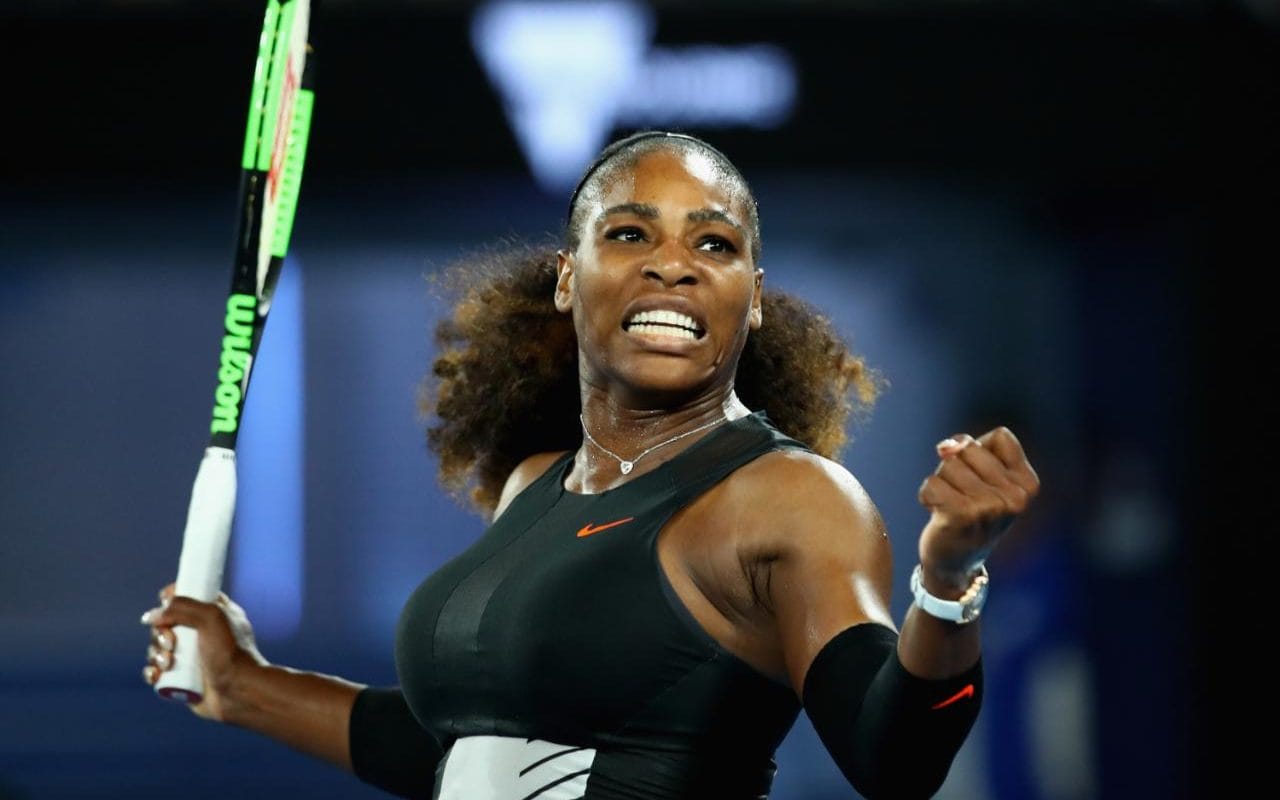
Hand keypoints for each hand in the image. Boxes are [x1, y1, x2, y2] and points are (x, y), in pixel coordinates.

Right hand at [141, 583, 267, 721]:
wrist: (238, 691)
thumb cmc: (231, 653)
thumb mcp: (211, 617)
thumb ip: (182, 607)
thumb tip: (152, 615)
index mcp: (214, 614)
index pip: (188, 596)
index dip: (172, 598)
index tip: (164, 602)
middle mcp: (202, 634)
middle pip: (166, 624)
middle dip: (160, 633)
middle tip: (171, 644)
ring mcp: (191, 657)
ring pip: (158, 648)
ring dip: (155, 654)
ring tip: (168, 663)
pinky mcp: (182, 678)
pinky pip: (157, 671)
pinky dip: (152, 671)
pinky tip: (157, 674)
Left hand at [916, 427, 1039, 587]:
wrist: (955, 563)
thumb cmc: (968, 511)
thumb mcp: (982, 476)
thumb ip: (968, 448)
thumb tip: (947, 447)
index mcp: (1029, 483)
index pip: (1000, 436)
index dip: (980, 452)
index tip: (981, 481)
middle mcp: (1016, 496)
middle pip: (969, 447)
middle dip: (956, 467)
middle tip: (963, 497)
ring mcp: (992, 507)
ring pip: (948, 464)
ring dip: (941, 483)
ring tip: (951, 506)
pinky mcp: (963, 515)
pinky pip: (932, 483)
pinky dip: (927, 495)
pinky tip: (939, 514)